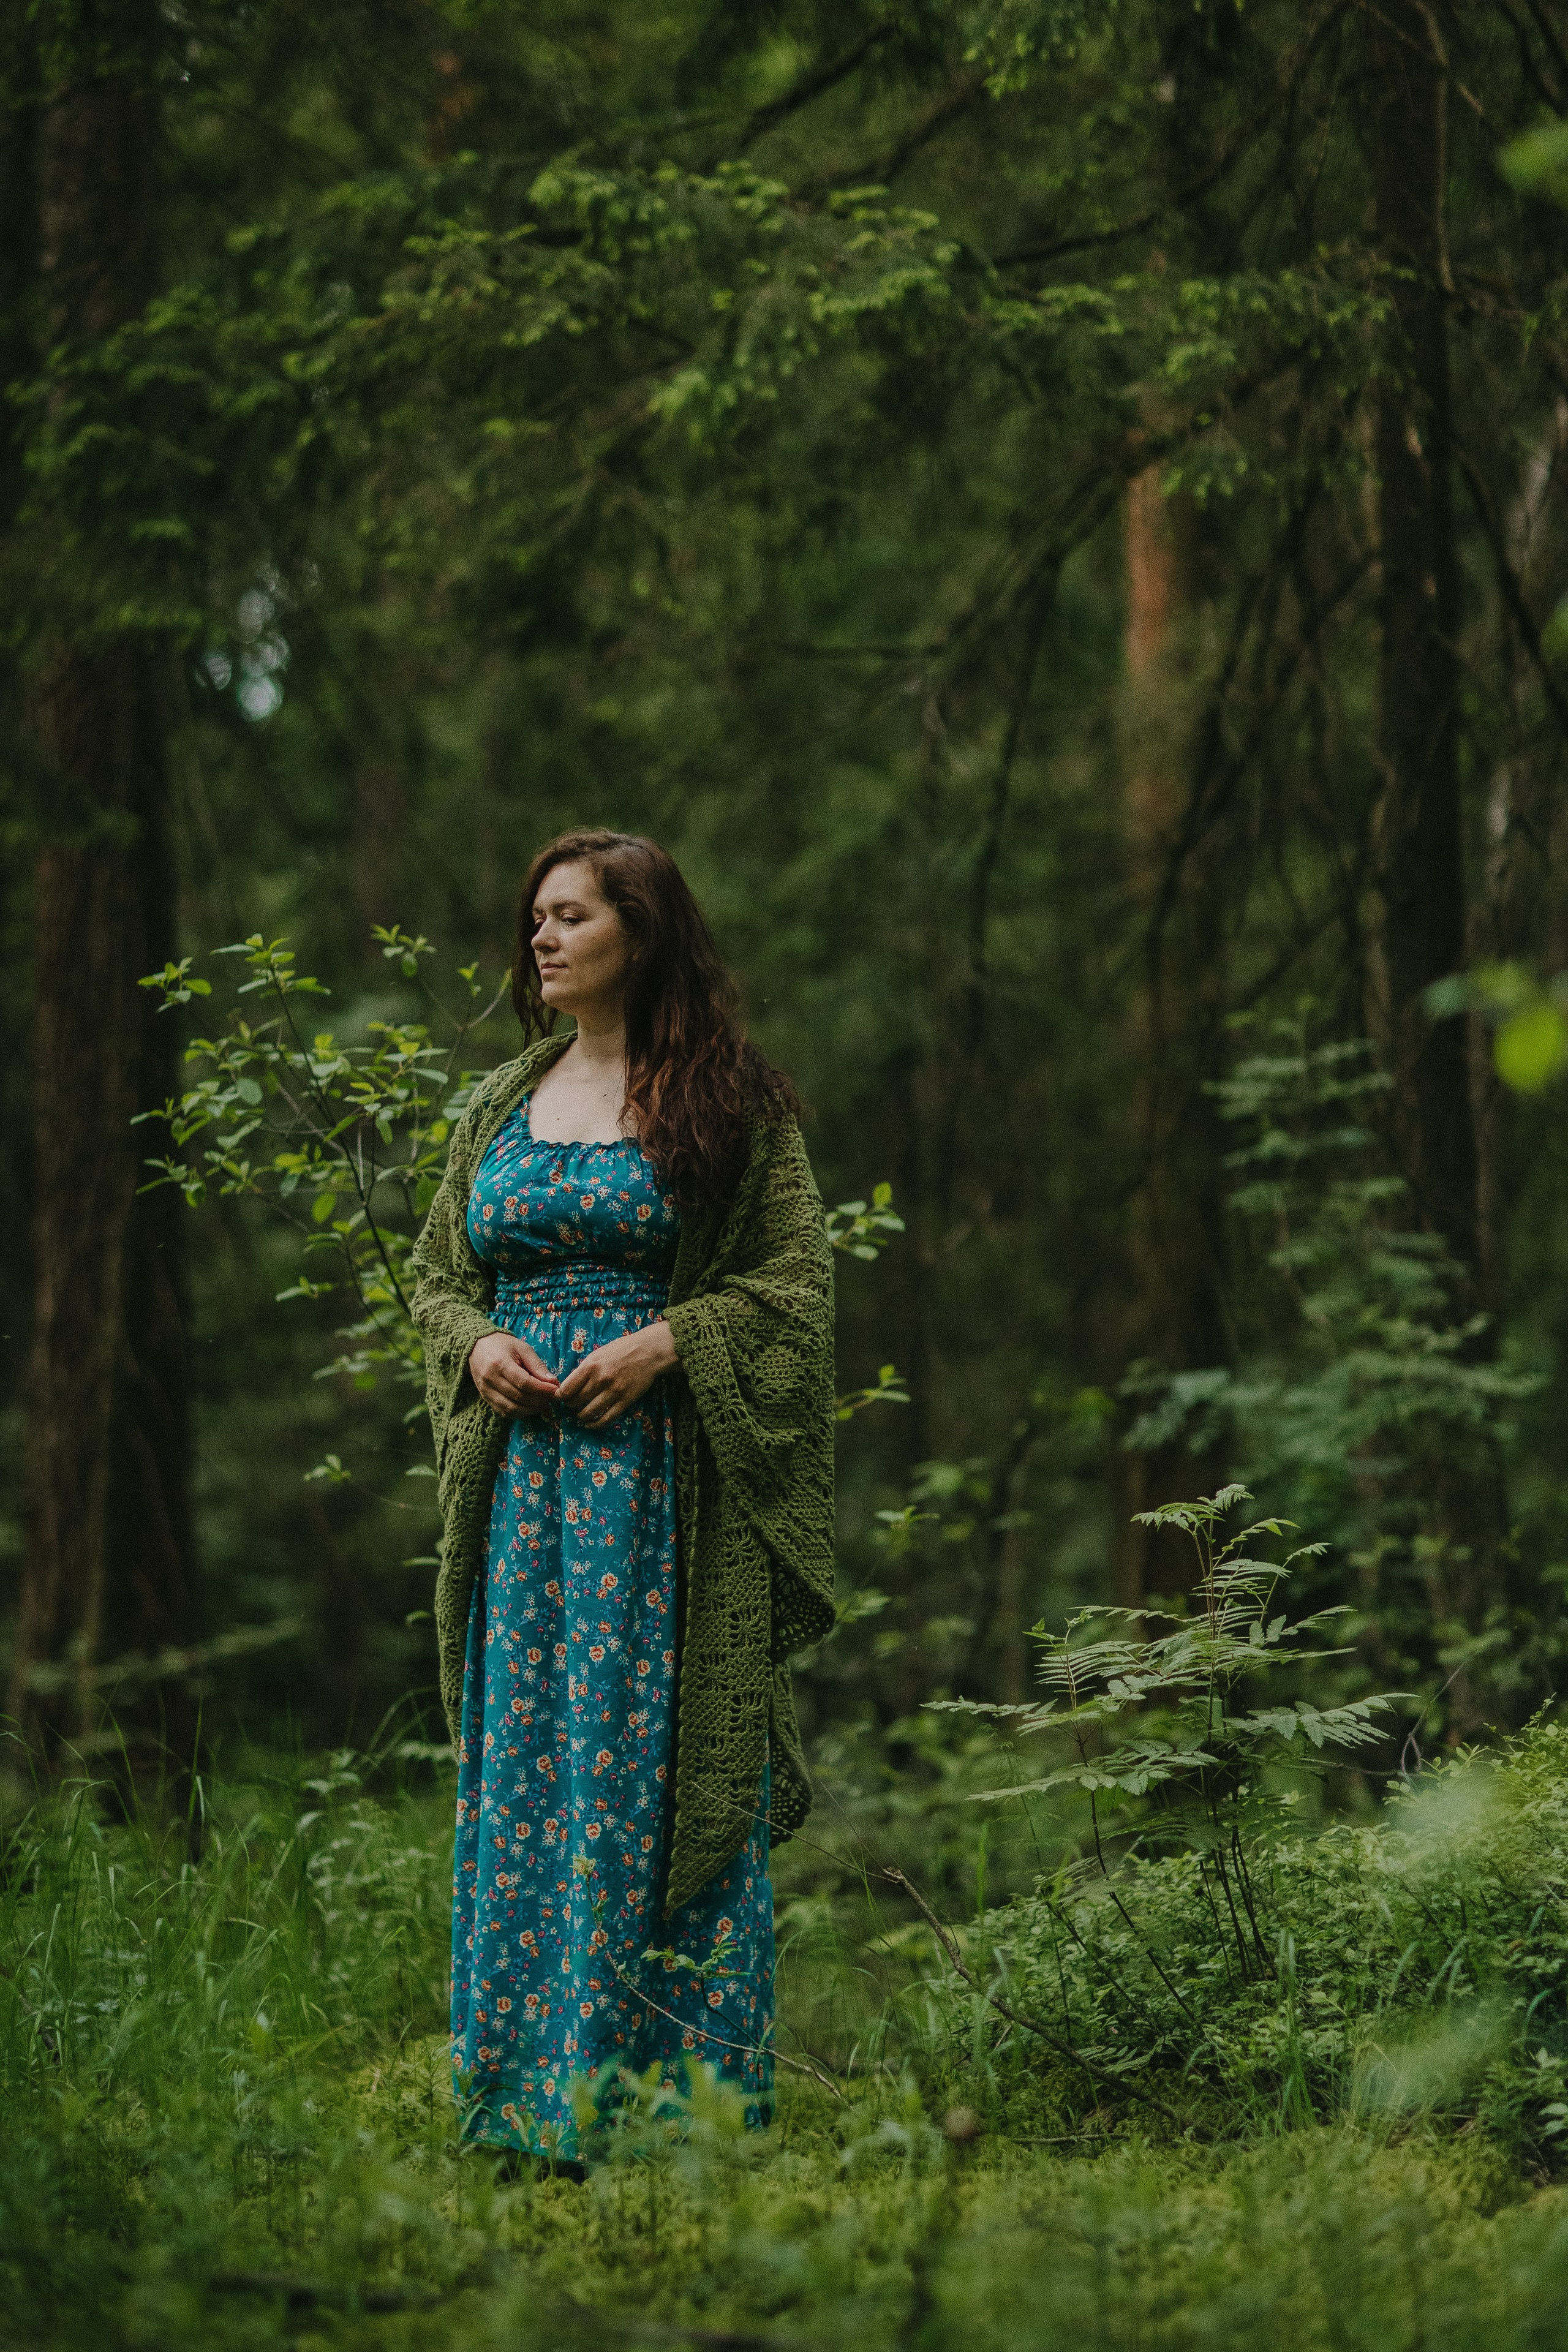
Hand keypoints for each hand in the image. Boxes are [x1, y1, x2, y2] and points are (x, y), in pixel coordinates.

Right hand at [470, 1331, 560, 1417]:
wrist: (477, 1346)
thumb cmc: (502, 1345)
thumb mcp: (522, 1348)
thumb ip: (537, 1366)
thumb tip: (553, 1382)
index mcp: (500, 1363)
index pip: (523, 1382)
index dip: (541, 1389)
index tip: (555, 1390)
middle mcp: (490, 1379)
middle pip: (518, 1397)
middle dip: (539, 1400)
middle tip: (551, 1397)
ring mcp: (486, 1390)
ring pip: (511, 1409)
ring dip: (530, 1410)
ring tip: (543, 1403)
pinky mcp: (485, 1398)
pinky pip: (503, 1412)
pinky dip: (519, 1413)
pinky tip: (529, 1406)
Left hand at [557, 1319, 678, 1429]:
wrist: (648, 1351)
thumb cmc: (621, 1350)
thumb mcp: (597, 1354)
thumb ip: (584, 1369)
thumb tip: (570, 1385)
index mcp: (590, 1366)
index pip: (566, 1389)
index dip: (559, 1397)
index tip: (559, 1398)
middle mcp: (600, 1379)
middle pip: (576, 1402)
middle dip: (570, 1406)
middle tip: (572, 1405)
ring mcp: (613, 1391)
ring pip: (589, 1412)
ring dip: (581, 1416)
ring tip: (581, 1414)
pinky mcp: (625, 1400)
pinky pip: (606, 1418)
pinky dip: (595, 1424)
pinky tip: (590, 1424)